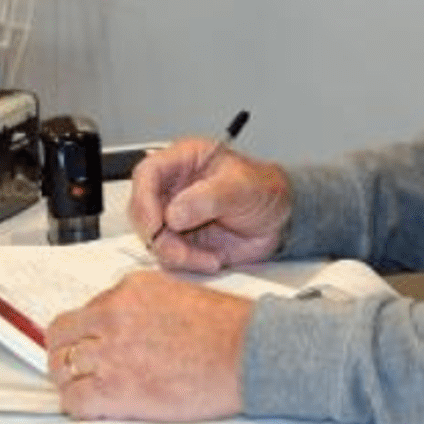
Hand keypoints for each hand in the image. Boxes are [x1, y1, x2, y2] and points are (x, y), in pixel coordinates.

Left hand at [47, 271, 250, 420]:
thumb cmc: (228, 328)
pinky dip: (79, 406)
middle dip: (66, 351)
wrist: (247, 353)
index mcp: (132, 289)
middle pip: (61, 335)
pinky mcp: (114, 389)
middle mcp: (115, 314)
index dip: (88, 331)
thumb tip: (128, 325)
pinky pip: (73, 400)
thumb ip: (145, 306)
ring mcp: (111, 352)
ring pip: (61, 367)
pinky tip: (95, 407)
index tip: (93, 343)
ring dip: (71, 380)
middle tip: (77, 366)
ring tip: (87, 389)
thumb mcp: (181, 295)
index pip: (87, 309)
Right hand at [129, 139, 291, 272]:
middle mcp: (174, 187)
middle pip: (142, 210)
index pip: (148, 173)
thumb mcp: (243, 187)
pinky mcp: (182, 239)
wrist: (281, 219)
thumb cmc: (265, 190)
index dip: (144, 199)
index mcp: (186, 160)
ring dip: (176, 254)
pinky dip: (187, 263)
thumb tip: (175, 213)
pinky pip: (169, 256)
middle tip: (183, 250)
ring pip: (152, 238)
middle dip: (160, 236)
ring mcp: (175, 215)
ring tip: (208, 257)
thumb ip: (210, 197)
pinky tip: (211, 260)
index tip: (157, 225)